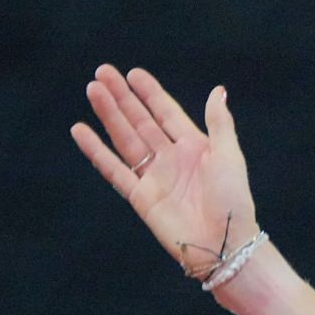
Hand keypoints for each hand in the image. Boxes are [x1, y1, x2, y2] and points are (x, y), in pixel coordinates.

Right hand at [70, 64, 254, 277]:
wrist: (224, 242)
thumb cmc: (234, 201)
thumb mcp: (229, 156)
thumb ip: (219, 123)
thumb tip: (217, 90)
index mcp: (195, 147)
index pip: (167, 113)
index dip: (150, 94)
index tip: (133, 73)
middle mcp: (171, 158)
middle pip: (141, 121)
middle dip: (122, 97)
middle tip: (103, 72)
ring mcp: (154, 176)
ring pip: (125, 139)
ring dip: (109, 115)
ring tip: (92, 90)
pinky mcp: (139, 196)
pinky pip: (113, 169)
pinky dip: (96, 150)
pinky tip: (81, 131)